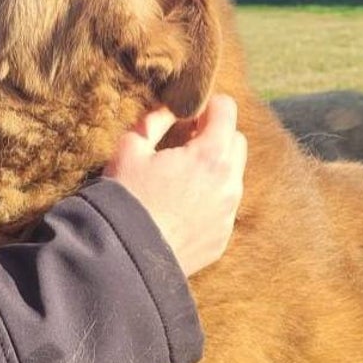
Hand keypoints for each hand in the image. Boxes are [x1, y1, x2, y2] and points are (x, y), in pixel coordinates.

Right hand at [101, 95, 245, 277]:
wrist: (126, 256)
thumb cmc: (126, 199)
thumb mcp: (130, 148)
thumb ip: (155, 120)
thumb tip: (171, 108)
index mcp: (210, 156)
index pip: (227, 109)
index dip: (207, 105)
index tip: (189, 115)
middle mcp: (229, 184)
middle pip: (236, 141)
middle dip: (216, 135)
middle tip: (185, 144)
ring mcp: (228, 214)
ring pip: (233, 176)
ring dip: (214, 169)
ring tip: (181, 179)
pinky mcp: (222, 238)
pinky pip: (223, 208)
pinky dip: (209, 200)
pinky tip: (181, 209)